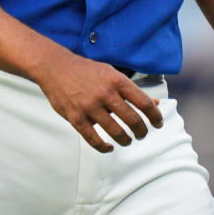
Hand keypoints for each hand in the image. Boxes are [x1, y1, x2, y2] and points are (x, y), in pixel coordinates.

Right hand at [33, 50, 163, 152]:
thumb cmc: (86, 71)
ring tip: (127, 140)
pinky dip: (104, 147)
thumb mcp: (111, 74)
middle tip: (142, 134)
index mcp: (116, 80)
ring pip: (116, 132)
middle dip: (142, 131)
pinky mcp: (76, 117)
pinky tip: (109, 147)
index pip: (144, 102)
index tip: (158, 123)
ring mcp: (89, 106)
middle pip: (132, 119)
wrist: (55, 67)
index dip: (155, 116)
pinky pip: (93, 139)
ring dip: (125, 140)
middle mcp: (105, 93)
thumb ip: (132, 90)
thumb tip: (155, 103)